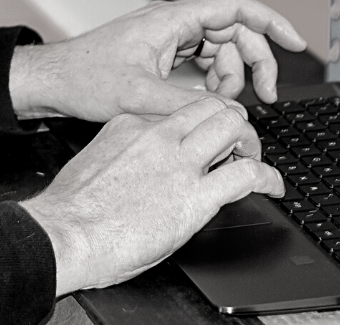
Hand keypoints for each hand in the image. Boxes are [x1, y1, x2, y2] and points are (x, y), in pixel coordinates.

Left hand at [8, 0, 306, 121]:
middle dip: (254, 62)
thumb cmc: (85, 78)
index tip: (295, 41)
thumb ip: (189, 103)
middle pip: (233, 32)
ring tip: (222, 104)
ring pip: (219, 49)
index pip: (234, 8)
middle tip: (266, 97)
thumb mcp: (141, 97)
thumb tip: (229, 112)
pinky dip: (212, 80)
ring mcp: (166, 38)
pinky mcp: (160, 54)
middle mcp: (172, 23)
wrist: (53, 82)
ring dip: (231, 76)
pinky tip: (207, 100)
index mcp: (172, 20)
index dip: (270, 21)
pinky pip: (201, 61)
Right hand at [22, 95, 284, 295]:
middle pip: (212, 106)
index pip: (179, 108)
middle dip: (231, 122)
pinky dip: (267, 177)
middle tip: (238, 143)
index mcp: (132, 122)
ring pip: (232, 128)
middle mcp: (159, 134)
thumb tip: (143, 164)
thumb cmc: (73, 208)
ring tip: (255, 159)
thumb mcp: (99, 159)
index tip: (205, 137)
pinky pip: (245, 175)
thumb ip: (126, 152)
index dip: (199, 121)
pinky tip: (273, 185)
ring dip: (250, 143)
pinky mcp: (195, 197)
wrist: (67, 232)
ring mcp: (179, 163)